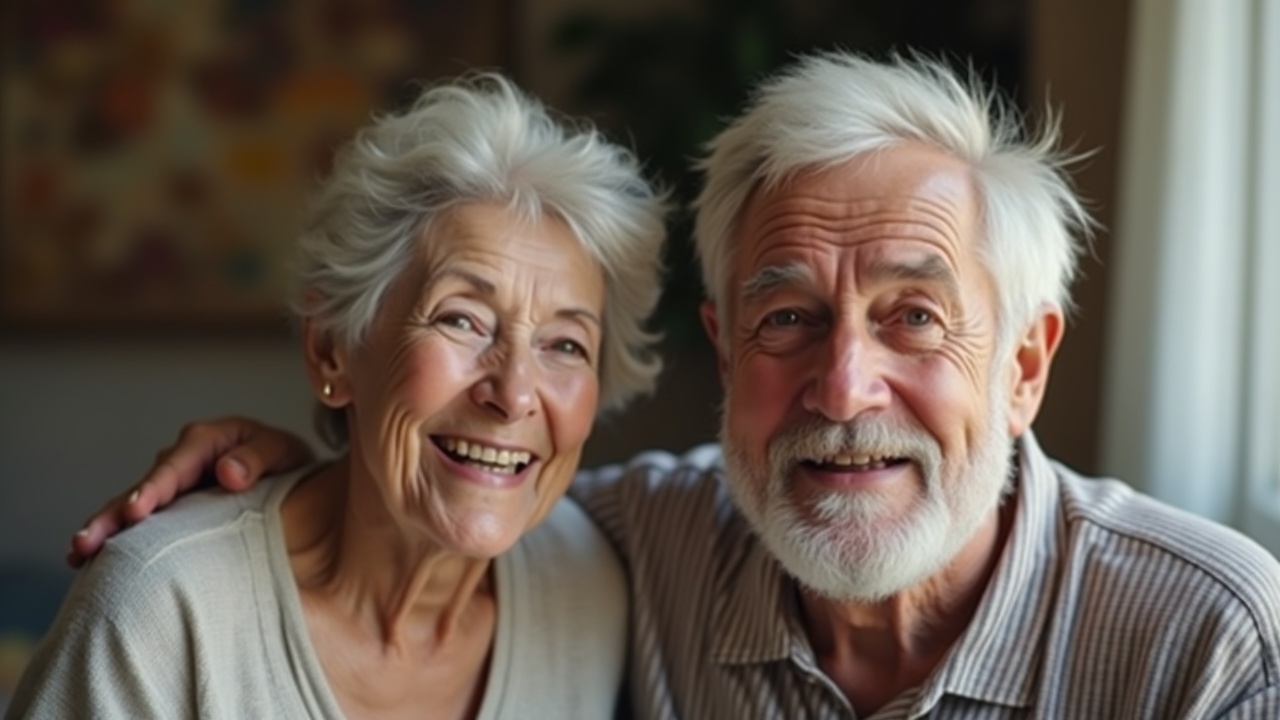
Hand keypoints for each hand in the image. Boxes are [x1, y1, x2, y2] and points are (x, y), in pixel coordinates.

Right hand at [67, 417, 315, 567]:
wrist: (290, 476)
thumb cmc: (285, 462)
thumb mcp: (281, 451)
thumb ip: (258, 457)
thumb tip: (228, 473)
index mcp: (207, 440)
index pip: (175, 466)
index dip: (155, 488)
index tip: (137, 512)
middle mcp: (180, 462)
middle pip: (142, 489)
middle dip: (114, 515)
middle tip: (88, 541)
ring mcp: (170, 488)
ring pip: (131, 508)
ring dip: (105, 529)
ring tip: (78, 554)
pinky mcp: (168, 511)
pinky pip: (137, 526)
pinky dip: (114, 541)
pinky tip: (86, 563)